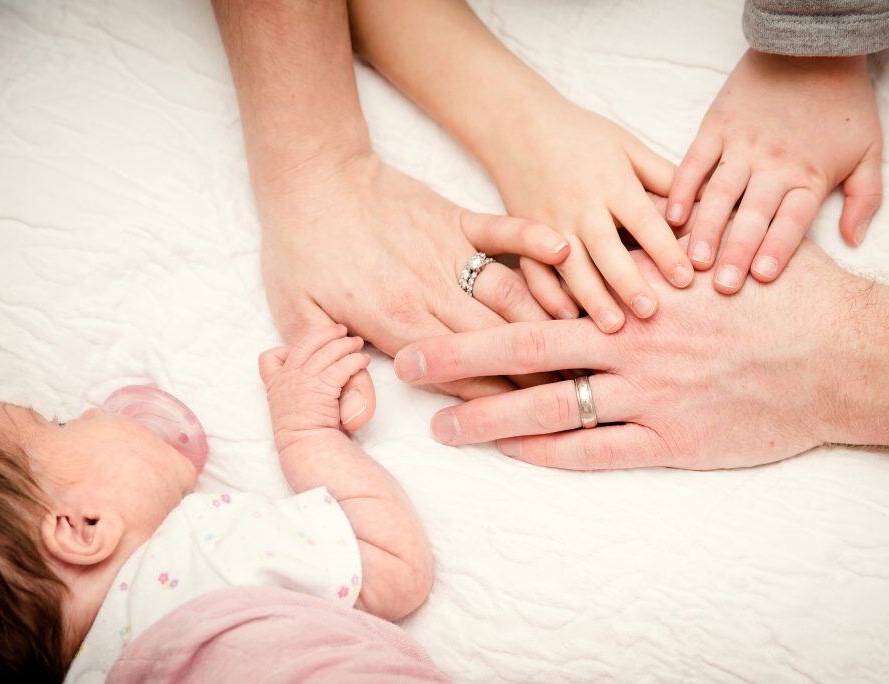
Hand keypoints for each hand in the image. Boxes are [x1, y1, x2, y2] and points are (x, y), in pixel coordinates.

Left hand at [257, 151, 569, 401]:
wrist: (308, 177)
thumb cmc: (300, 250)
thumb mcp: (297, 319)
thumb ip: (329, 372)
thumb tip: (355, 419)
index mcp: (396, 324)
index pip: (460, 376)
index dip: (501, 404)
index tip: (537, 420)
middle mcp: (432, 293)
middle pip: (499, 342)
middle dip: (544, 373)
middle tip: (586, 392)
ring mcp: (448, 252)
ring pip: (512, 294)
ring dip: (551, 320)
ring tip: (591, 343)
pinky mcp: (457, 218)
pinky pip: (504, 230)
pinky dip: (535, 240)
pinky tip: (568, 253)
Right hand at [259, 325, 370, 451]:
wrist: (305, 446)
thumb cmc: (301, 435)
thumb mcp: (288, 411)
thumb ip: (295, 394)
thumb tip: (312, 387)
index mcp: (275, 385)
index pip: (268, 359)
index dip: (284, 350)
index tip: (299, 350)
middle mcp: (288, 378)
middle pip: (305, 345)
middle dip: (325, 334)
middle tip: (341, 330)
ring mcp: (304, 380)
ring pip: (327, 352)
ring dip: (345, 344)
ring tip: (357, 343)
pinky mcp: (322, 386)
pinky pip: (342, 366)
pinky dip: (355, 360)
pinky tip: (363, 361)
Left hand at [393, 242, 859, 469]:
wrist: (845, 356)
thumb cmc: (786, 296)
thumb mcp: (720, 253)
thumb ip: (662, 247)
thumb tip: (621, 226)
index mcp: (640, 293)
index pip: (550, 291)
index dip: (490, 294)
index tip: (443, 293)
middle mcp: (633, 343)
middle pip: (528, 348)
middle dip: (462, 356)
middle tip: (407, 363)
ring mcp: (650, 396)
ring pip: (552, 407)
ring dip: (490, 417)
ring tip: (442, 427)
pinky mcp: (672, 441)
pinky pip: (598, 452)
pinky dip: (552, 454)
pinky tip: (514, 456)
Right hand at [483, 100, 692, 332]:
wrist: (517, 124)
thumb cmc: (581, 134)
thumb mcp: (627, 145)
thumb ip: (663, 176)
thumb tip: (705, 202)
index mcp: (612, 183)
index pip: (644, 221)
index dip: (666, 250)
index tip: (687, 279)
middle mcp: (581, 206)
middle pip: (608, 250)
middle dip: (629, 283)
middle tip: (652, 313)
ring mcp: (549, 223)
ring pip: (572, 268)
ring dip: (592, 298)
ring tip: (613, 326)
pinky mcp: (524, 235)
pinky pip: (534, 271)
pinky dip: (548, 295)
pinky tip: (567, 317)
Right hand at [666, 49, 882, 293]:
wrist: (812, 47)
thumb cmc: (843, 103)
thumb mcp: (871, 150)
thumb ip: (866, 198)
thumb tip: (854, 241)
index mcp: (809, 174)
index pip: (791, 220)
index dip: (777, 249)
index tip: (762, 277)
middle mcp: (773, 164)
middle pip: (752, 216)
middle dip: (736, 253)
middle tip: (721, 286)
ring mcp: (741, 146)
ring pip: (719, 195)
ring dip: (705, 230)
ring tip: (692, 261)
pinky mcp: (717, 128)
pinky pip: (695, 163)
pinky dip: (681, 190)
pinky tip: (670, 217)